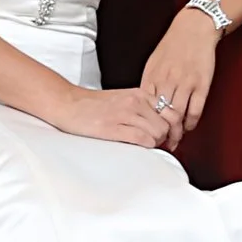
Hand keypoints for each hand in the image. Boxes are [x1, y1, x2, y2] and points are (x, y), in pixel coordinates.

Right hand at [48, 83, 173, 149]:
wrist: (67, 104)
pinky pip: (142, 140)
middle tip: (159, 146)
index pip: (171, 111)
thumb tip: (160, 125)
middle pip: (167, 125)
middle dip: (166, 138)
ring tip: (146, 147)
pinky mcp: (114, 128)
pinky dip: (146, 147)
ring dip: (155, 144)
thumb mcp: (123, 98)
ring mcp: (125, 114)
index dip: (174, 128)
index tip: (170, 138)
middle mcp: (135, 102)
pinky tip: (138, 148)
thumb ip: (142, 108)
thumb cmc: (92, 104)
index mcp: (139, 94)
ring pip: (157, 133)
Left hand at [137, 10, 221, 151]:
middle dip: (159, 133)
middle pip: (160, 116)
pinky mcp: (201, 84)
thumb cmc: (172, 46)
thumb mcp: (153, 63)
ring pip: (177, 116)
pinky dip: (191, 123)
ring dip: (176, 132)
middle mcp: (167, 81)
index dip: (144, 124)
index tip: (145, 134)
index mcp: (152, 77)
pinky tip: (188, 126)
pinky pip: (195, 110)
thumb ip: (149, 84)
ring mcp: (185, 84)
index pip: (144, 108)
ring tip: (174, 139)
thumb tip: (144, 104)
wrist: (193, 29)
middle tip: (161, 143)